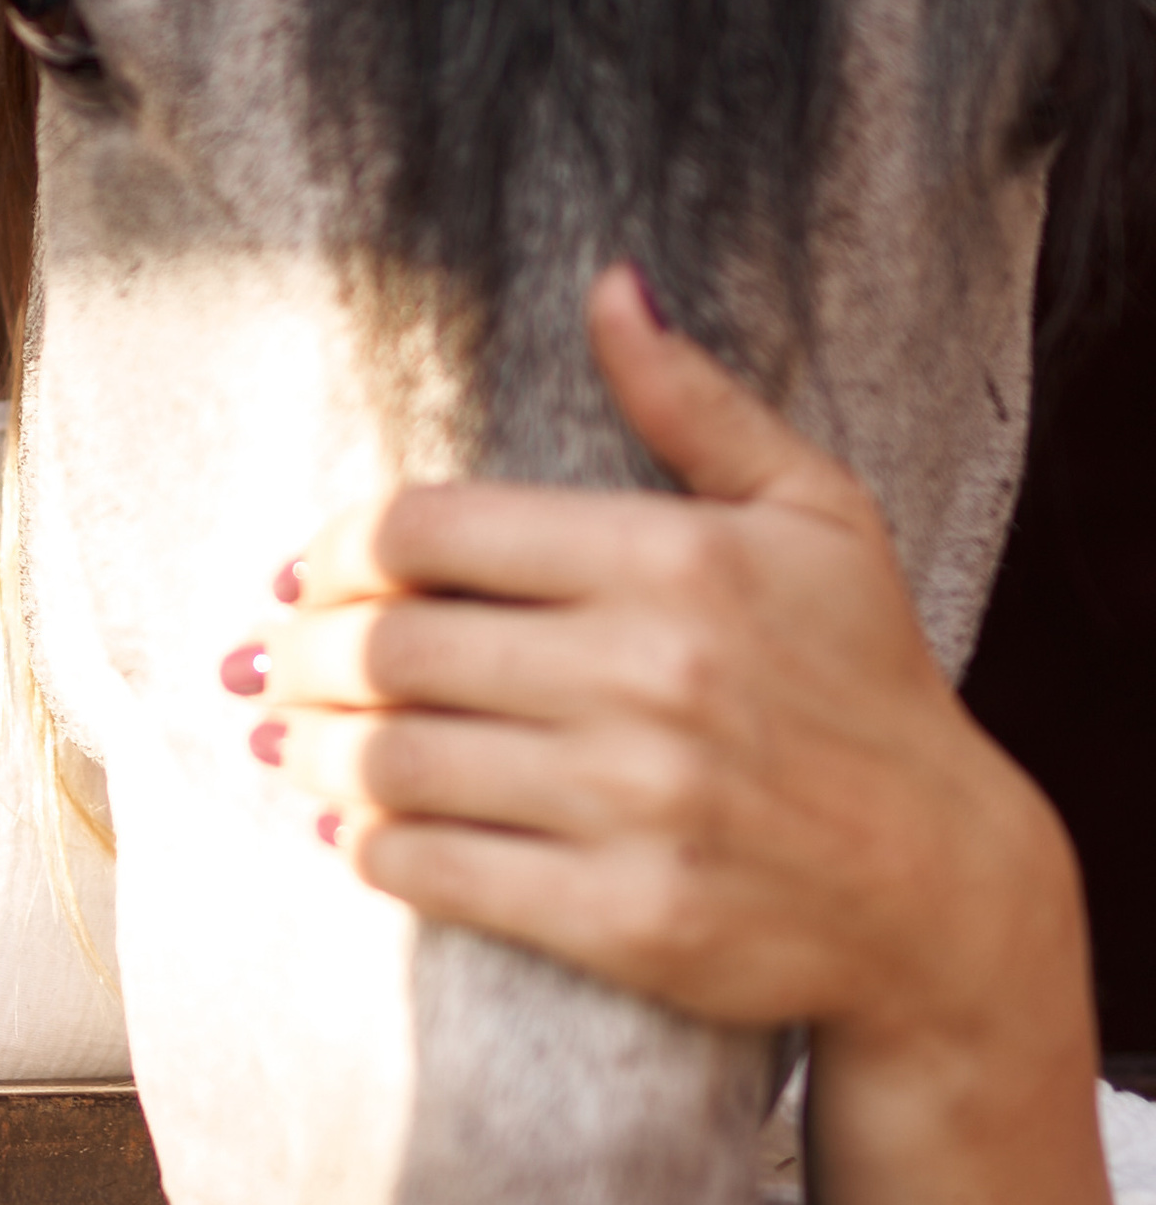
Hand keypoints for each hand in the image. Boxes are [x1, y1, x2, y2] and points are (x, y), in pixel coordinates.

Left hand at [225, 267, 1118, 1204]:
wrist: (940, 886)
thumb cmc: (862, 682)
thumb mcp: (813, 515)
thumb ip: (692, 404)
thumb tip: (610, 285)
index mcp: (674, 559)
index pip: (428, 529)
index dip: (336, 547)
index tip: (304, 570)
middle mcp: (649, 676)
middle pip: (388, 645)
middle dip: (298, 652)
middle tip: (264, 661)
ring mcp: (635, 804)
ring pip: (391, 762)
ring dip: (308, 752)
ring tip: (282, 742)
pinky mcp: (624, 920)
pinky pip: (433, 872)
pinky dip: (365, 850)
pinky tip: (345, 832)